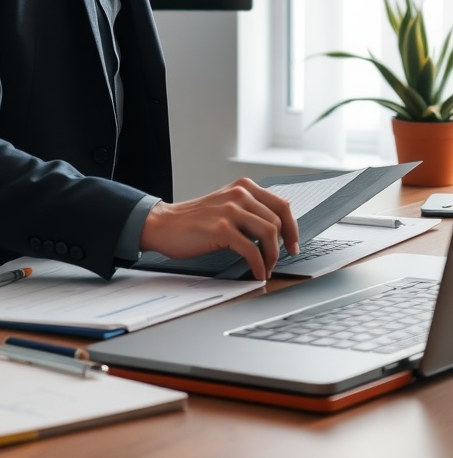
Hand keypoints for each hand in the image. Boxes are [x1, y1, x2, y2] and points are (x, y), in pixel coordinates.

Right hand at [140, 178, 298, 280]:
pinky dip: (258, 265)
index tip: (293, 244)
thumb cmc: (195, 220)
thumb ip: (248, 209)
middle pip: (278, 220)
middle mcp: (239, 194)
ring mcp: (230, 210)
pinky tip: (256, 272)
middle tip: (279, 260)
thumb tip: (277, 229)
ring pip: (269, 234)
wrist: (164, 224)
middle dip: (283, 245)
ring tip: (265, 267)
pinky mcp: (221, 228)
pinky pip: (251, 249)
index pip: (281, 204)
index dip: (292, 227)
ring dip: (271, 256)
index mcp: (243, 186)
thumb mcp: (226, 204)